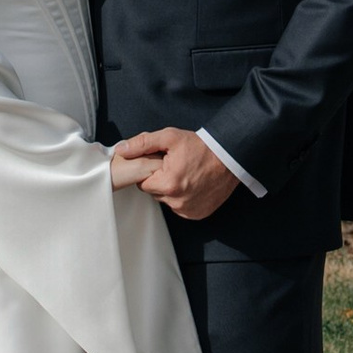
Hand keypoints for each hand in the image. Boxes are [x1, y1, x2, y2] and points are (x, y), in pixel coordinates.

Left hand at [112, 127, 239, 221]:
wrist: (230, 158)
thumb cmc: (201, 147)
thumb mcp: (170, 138)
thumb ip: (142, 143)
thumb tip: (122, 150)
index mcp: (168, 184)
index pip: (143, 183)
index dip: (150, 171)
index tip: (162, 163)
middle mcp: (178, 201)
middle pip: (155, 193)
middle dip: (160, 180)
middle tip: (174, 167)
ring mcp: (188, 210)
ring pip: (167, 201)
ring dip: (172, 190)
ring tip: (185, 174)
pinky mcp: (197, 214)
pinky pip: (181, 208)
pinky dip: (183, 198)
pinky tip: (192, 184)